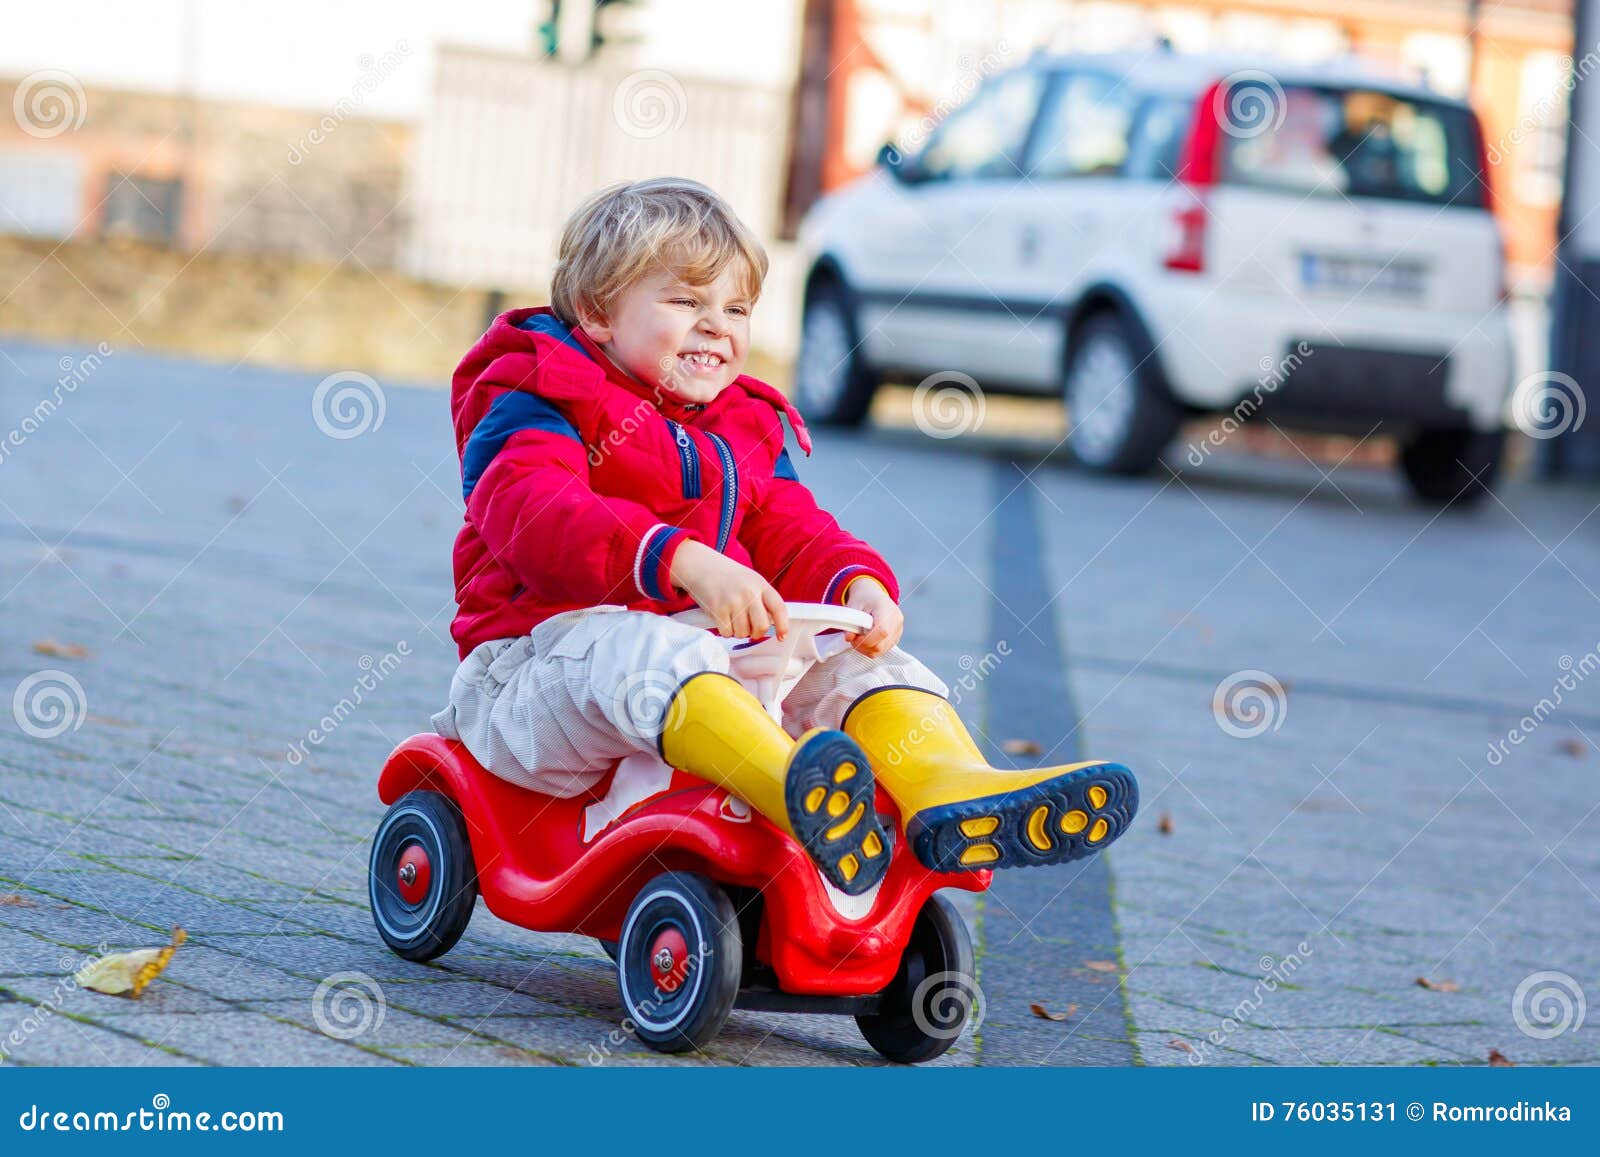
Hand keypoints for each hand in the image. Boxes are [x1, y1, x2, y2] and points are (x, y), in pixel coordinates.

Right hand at [669, 540, 789, 639]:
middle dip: (756, 634)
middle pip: (761, 626)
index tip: (782, 636)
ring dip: (738, 632)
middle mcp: (749, 593)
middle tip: (751, 631)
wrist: (701, 566)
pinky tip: (722, 618)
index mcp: (760, 584)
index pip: (779, 608)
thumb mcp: (750, 581)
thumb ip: (762, 599)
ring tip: (732, 618)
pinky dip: (725, 630)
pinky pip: (727, 632)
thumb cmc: (727, 577)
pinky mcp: (718, 609)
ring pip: (743, 633)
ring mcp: (733, 601)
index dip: (783, 625)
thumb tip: (771, 624)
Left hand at [842, 577, 902, 657]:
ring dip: (867, 648)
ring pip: (882, 650)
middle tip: (854, 637)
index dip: (866, 640)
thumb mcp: (853, 605)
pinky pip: (884, 649)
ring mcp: (898, 630)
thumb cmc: (864, 598)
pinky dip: (872, 648)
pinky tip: (866, 638)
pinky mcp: (897, 637)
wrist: (874, 594)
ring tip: (859, 637)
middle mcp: (896, 620)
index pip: (882, 632)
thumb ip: (849, 621)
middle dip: (864, 645)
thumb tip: (849, 637)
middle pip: (881, 645)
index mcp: (886, 609)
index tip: (854, 638)